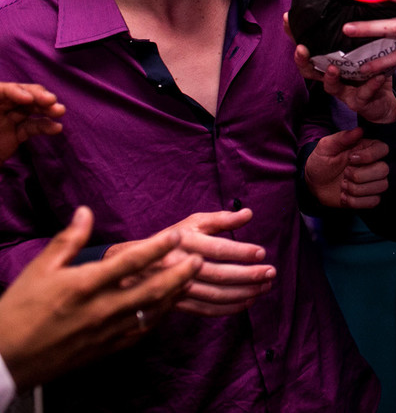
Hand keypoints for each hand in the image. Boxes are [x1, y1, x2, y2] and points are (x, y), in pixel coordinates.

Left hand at [0, 81, 65, 162]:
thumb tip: (22, 116)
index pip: (1, 91)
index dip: (16, 91)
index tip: (28, 99)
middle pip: (20, 96)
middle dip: (37, 96)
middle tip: (51, 101)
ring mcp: (6, 120)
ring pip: (29, 109)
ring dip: (46, 109)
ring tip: (60, 111)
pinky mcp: (15, 134)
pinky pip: (32, 127)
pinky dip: (45, 126)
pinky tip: (56, 128)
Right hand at [0, 206, 199, 388]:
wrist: (5, 358)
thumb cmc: (19, 310)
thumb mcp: (39, 269)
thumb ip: (68, 239)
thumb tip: (85, 211)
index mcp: (83, 285)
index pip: (129, 262)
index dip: (158, 247)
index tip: (178, 235)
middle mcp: (100, 309)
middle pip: (151, 289)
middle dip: (180, 273)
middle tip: (200, 258)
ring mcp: (105, 331)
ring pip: (152, 312)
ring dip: (174, 294)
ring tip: (192, 278)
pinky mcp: (106, 349)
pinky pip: (141, 332)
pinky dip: (159, 317)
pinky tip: (168, 305)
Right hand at [105, 209, 273, 316]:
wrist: (136, 263)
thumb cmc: (172, 238)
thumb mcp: (193, 222)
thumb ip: (222, 219)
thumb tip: (248, 213)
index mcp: (184, 242)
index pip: (217, 249)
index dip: (241, 252)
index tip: (262, 253)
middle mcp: (179, 266)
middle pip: (219, 275)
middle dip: (248, 275)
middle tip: (271, 273)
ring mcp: (177, 288)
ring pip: (215, 295)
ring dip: (244, 293)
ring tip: (265, 287)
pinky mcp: (178, 303)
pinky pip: (207, 309)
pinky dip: (230, 308)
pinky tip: (249, 301)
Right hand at [290, 33, 395, 123]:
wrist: (384, 100)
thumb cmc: (369, 71)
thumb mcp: (362, 48)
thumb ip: (354, 31)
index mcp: (327, 63)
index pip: (307, 48)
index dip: (294, 36)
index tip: (287, 19)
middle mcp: (331, 77)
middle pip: (309, 71)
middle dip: (302, 61)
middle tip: (301, 49)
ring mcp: (343, 91)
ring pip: (330, 86)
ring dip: (330, 77)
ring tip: (333, 68)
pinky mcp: (360, 101)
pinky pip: (364, 93)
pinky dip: (371, 85)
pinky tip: (378, 76)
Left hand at [304, 128, 388, 208]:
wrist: (314, 184)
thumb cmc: (321, 162)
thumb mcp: (326, 147)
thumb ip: (342, 138)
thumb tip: (359, 131)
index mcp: (366, 148)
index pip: (383, 149)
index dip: (369, 156)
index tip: (350, 159)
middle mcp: (373, 164)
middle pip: (384, 170)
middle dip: (360, 175)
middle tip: (344, 174)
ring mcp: (372, 181)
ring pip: (381, 186)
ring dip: (357, 189)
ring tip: (343, 186)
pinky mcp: (369, 197)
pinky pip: (374, 201)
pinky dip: (356, 201)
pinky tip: (344, 197)